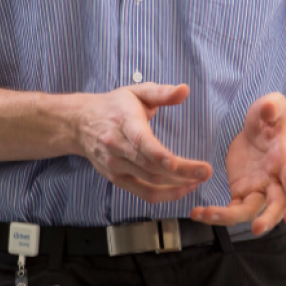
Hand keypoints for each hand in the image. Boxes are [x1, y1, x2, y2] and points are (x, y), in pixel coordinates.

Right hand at [73, 83, 211, 202]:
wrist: (80, 123)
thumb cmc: (114, 105)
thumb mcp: (136, 91)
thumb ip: (161, 92)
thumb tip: (185, 90)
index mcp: (124, 121)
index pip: (140, 141)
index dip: (157, 154)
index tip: (175, 162)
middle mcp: (117, 146)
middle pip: (150, 165)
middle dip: (180, 172)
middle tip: (205, 172)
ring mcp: (115, 166)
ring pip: (149, 181)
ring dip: (176, 185)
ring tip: (199, 180)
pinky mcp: (116, 179)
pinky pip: (143, 193)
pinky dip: (164, 195)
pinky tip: (182, 189)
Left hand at [189, 92, 285, 235]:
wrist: (261, 126)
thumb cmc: (271, 116)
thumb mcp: (274, 105)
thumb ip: (273, 106)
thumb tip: (269, 108)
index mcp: (285, 162)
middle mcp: (274, 181)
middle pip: (274, 206)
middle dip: (267, 219)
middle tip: (256, 229)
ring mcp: (257, 188)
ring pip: (248, 211)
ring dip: (229, 218)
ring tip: (206, 214)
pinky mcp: (240, 190)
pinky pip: (230, 208)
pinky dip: (215, 214)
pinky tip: (197, 212)